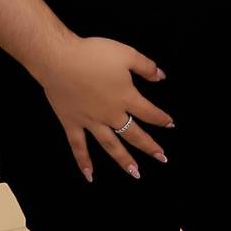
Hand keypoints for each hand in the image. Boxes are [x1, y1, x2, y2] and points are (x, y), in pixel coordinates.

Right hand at [33, 35, 173, 181]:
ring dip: (123, 160)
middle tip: (162, 158)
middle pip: (133, 134)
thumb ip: (146, 66)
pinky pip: (78, 147)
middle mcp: (110, 114)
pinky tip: (89, 175)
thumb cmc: (94, 55)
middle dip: (149, 146)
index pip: (149, 112)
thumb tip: (162, 77)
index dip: (161, 118)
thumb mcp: (127, 54)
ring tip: (135, 174)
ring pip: (110, 146)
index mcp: (125, 97)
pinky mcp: (71, 123)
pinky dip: (84, 161)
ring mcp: (90, 122)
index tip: (171, 124)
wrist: (59, 60)